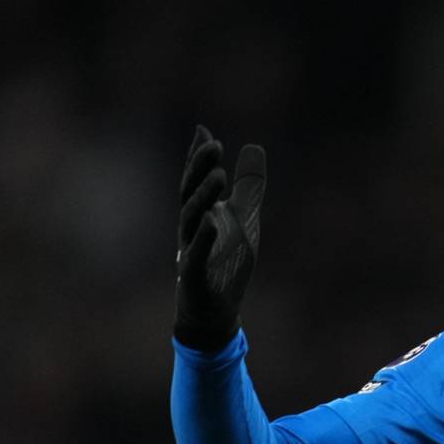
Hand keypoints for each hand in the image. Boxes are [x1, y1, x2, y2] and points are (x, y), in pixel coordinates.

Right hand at [175, 125, 265, 351]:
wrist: (216, 311)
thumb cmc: (226, 262)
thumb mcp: (244, 218)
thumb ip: (249, 186)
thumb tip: (254, 146)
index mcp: (201, 214)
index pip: (196, 181)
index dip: (198, 158)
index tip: (206, 133)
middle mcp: (191, 229)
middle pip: (190, 193)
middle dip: (199, 169)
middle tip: (214, 146)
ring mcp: (190, 251)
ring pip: (190, 219)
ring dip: (203, 197)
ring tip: (218, 176)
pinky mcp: (194, 276)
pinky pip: (195, 255)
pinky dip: (202, 238)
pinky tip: (212, 221)